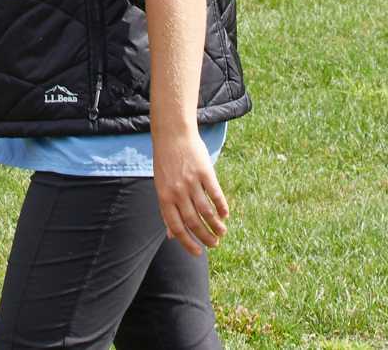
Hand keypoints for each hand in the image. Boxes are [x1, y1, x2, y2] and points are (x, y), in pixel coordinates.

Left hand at [152, 127, 229, 253]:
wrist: (173, 134)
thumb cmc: (166, 163)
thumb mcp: (161, 186)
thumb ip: (167, 210)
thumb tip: (171, 236)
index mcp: (164, 197)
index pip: (177, 227)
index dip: (188, 243)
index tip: (198, 253)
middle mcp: (177, 192)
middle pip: (194, 222)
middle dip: (205, 237)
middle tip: (214, 245)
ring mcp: (191, 182)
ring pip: (207, 212)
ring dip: (216, 225)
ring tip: (222, 233)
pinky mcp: (205, 172)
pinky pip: (216, 195)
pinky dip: (222, 207)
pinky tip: (226, 215)